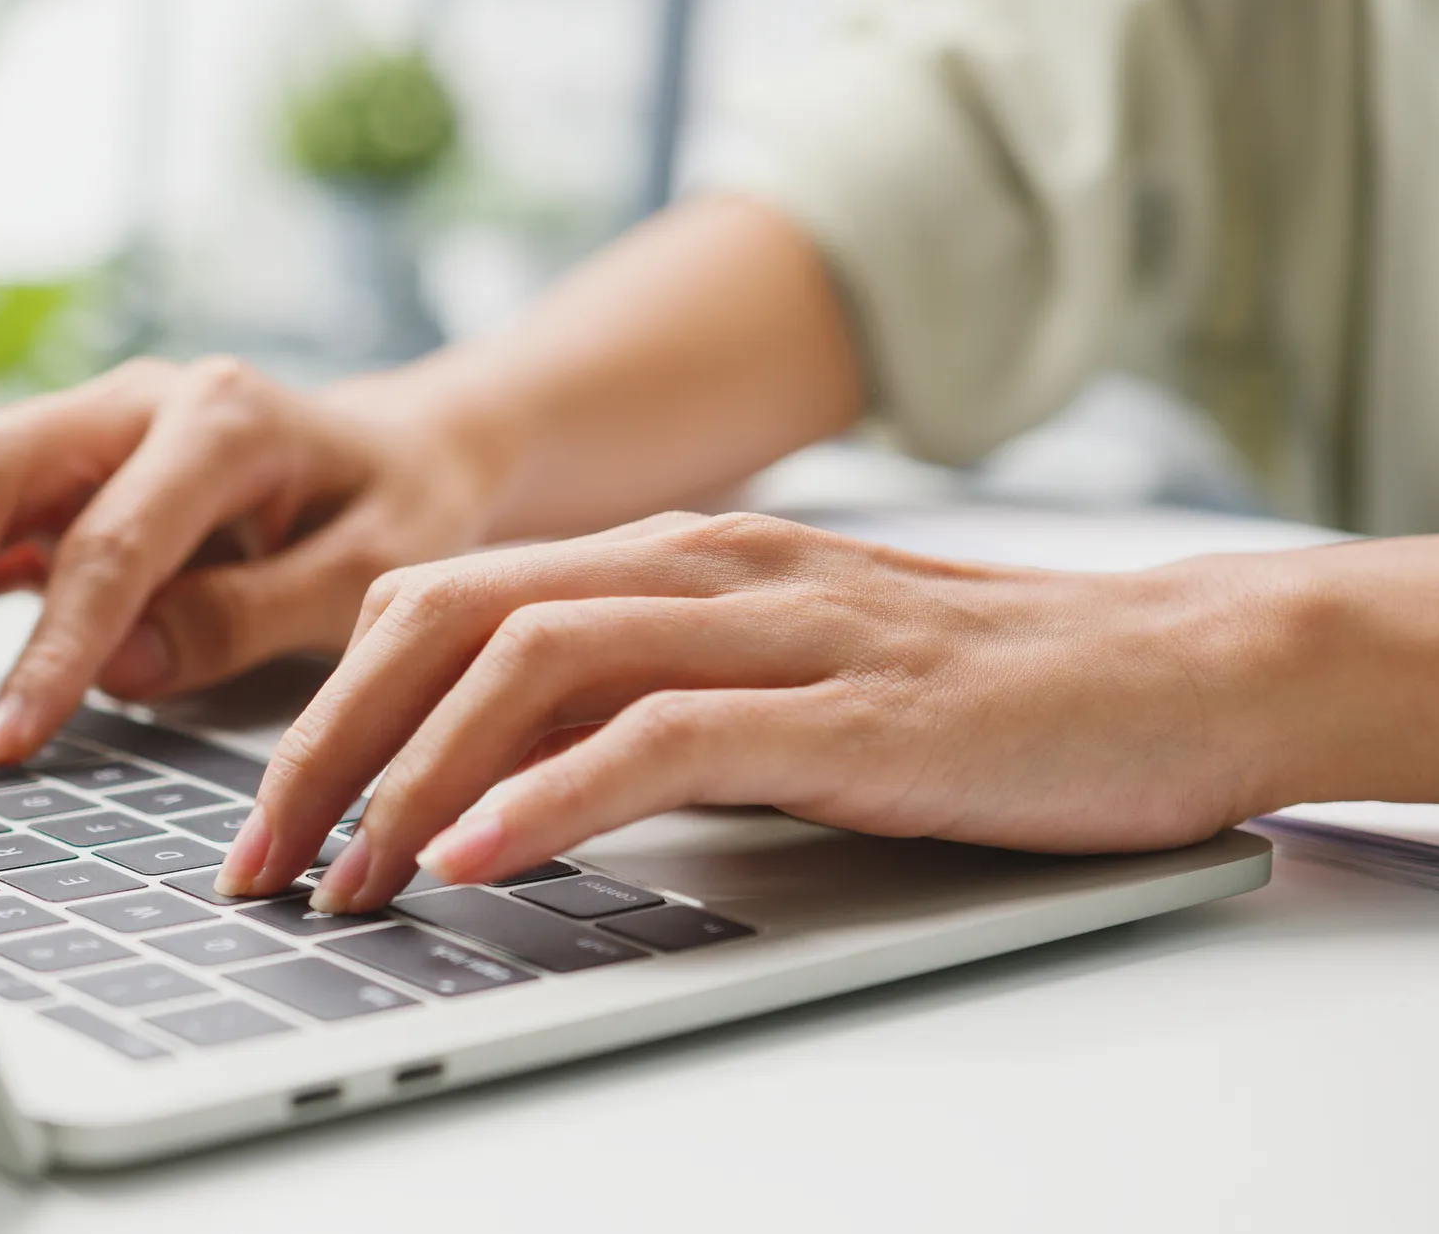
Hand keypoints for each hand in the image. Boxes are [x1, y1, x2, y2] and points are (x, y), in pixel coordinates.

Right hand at [0, 357, 506, 761]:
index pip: (111, 542)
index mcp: (222, 416)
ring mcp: (91, 427)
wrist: (404, 452)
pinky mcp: (65, 471)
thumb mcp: (367, 571)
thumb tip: (117, 667)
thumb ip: (246, 616)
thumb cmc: (397, 510)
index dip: (52, 650)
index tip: (5, 741)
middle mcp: (138, 401)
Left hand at [217, 511, 1280, 912]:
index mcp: (671, 559)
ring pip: (531, 664)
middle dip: (328, 744)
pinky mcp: (848, 703)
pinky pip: (661, 733)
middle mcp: (702, 568)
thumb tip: (504, 793)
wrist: (1177, 668)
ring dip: (413, 778)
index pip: (444, 601)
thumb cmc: (973, 694)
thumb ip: (649, 705)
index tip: (272, 816)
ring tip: (345, 880)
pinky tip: (478, 858)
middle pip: (448, 620)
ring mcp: (774, 626)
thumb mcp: (776, 681)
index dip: (330, 704)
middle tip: (262, 864)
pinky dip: (552, 794)